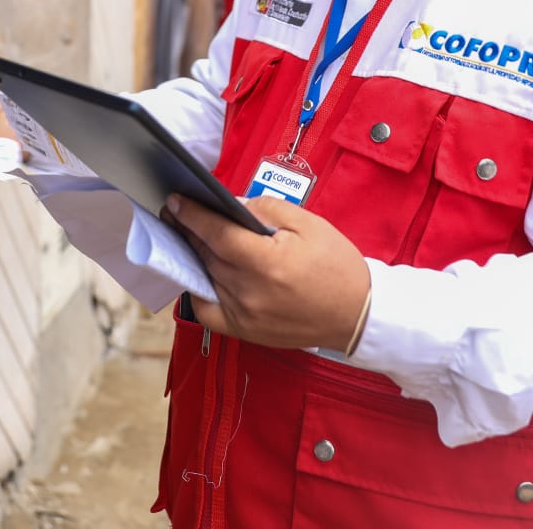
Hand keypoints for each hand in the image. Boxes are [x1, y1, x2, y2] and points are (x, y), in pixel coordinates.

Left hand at [166, 193, 370, 351]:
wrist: (356, 313)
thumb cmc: (336, 266)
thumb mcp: (308, 223)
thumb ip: (266, 209)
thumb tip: (231, 206)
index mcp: (267, 262)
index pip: (216, 233)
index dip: (192, 215)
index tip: (176, 200)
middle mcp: (250, 292)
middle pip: (206, 253)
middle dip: (189, 230)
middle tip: (178, 213)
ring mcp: (245, 315)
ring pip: (205, 276)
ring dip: (195, 255)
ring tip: (191, 237)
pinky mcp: (245, 331)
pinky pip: (206, 310)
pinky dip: (199, 290)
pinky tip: (202, 273)